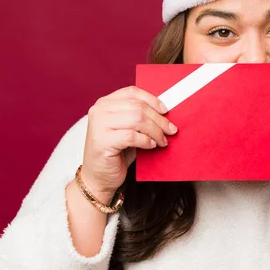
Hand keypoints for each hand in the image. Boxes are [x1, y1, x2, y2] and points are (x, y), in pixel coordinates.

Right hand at [81, 86, 176, 201]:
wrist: (99, 177)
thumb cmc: (116, 153)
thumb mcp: (128, 129)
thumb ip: (139, 116)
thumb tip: (165, 112)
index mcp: (105, 103)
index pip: (132, 92)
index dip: (152, 100)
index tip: (166, 111)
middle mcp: (99, 110)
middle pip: (138, 107)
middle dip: (159, 119)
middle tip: (171, 130)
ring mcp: (98, 125)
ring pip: (137, 119)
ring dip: (155, 131)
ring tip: (162, 140)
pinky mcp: (102, 141)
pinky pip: (132, 136)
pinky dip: (146, 141)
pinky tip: (150, 146)